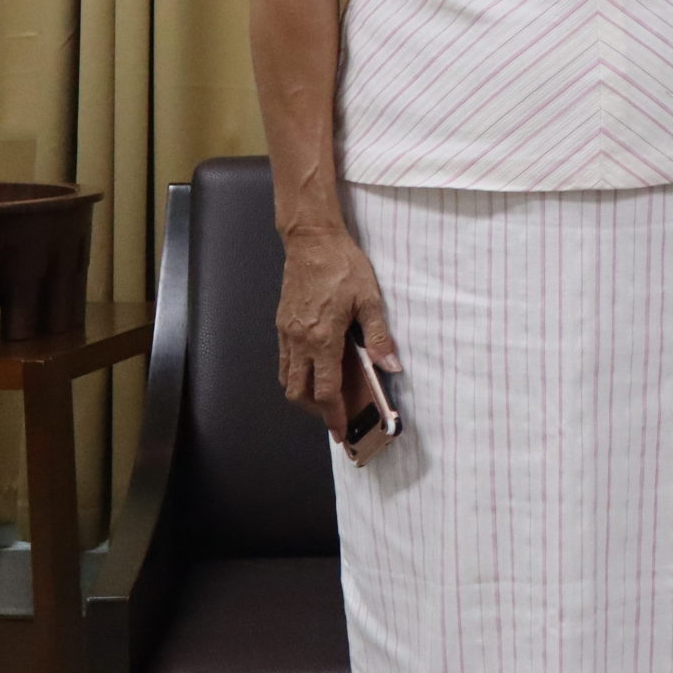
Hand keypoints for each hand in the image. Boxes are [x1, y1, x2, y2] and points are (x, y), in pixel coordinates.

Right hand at [275, 223, 397, 436]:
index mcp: (322, 339)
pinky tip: (314, 370)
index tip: (342, 431)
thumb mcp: (369, 300)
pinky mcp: (282, 324)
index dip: (334, 415)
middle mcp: (299, 341)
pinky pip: (283, 360)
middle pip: (299, 393)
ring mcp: (286, 333)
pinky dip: (296, 374)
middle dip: (316, 411)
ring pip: (287, 379)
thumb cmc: (343, 266)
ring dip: (304, 394)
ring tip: (326, 397)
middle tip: (336, 416)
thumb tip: (391, 366)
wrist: (312, 240)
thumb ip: (379, 337)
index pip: (326, 391)